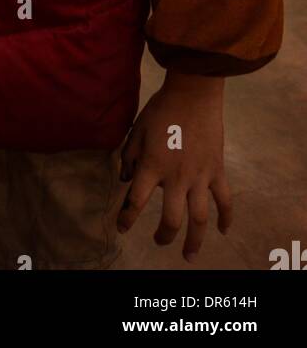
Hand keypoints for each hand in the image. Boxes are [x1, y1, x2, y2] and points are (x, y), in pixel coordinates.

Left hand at [117, 71, 230, 261]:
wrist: (193, 93)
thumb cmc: (161, 110)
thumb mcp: (136, 131)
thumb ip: (128, 157)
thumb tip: (125, 180)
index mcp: (152, 167)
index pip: (135, 202)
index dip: (126, 218)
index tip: (122, 229)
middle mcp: (176, 177)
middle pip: (171, 219)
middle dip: (163, 236)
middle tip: (159, 242)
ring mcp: (199, 177)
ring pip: (198, 218)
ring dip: (194, 240)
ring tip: (189, 254)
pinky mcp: (217, 171)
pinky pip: (224, 200)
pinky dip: (226, 217)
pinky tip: (223, 230)